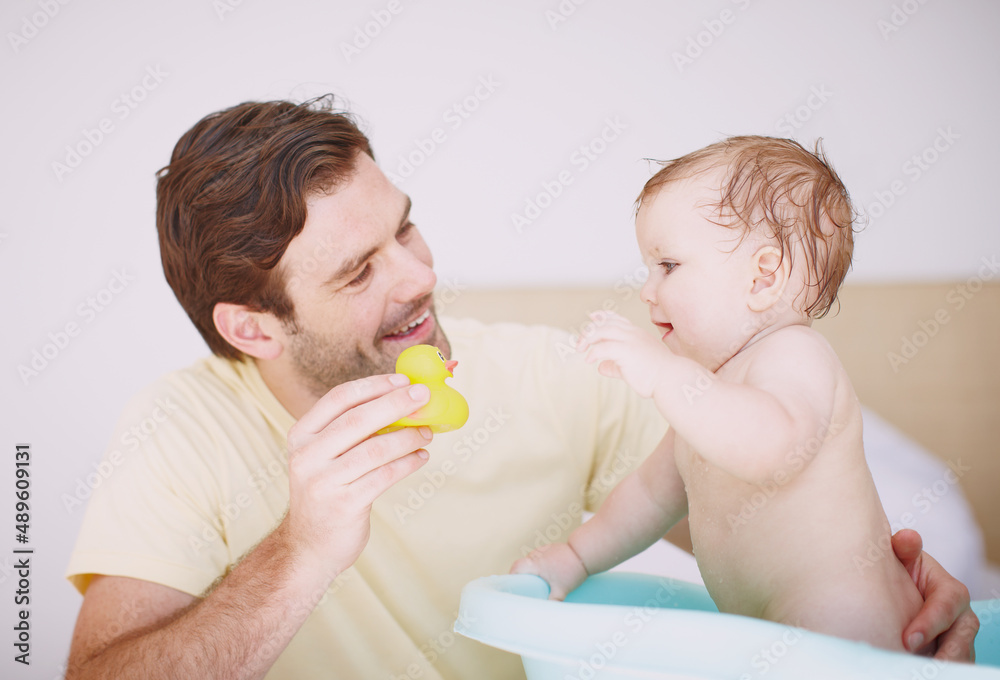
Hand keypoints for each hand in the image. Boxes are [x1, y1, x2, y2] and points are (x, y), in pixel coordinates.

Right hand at [283, 373, 433, 577]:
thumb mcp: (324, 456)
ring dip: (408, 436)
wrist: (309, 547)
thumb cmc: (327, 492)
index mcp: (301, 435)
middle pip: (358, 420)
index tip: (404, 380)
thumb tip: (400, 400)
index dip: (374, 386)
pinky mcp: (344, 505)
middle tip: (424, 396)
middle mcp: (307, 456)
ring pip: (375, 449)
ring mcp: (323, 482)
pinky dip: (408, 463)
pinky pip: (384, 476)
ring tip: (427, 432)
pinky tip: (421, 456)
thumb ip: (351, 430)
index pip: (339, 398)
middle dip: (396, 403)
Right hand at [511, 543, 588, 600]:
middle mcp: (537, 555)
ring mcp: (543, 550)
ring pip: (531, 559)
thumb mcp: (562, 590)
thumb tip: (549, 614)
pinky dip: (540, 563)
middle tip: (527, 585)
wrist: (584, 554)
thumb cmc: (572, 570)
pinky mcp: (550, 548)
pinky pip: (540, 556)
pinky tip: (547, 571)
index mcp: (536, 564)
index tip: (513, 583)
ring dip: (532, 568)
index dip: (512, 575)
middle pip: (523, 564)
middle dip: (523, 575)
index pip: (516, 567)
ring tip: (538, 579)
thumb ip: (554, 602)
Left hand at [576, 310, 671, 398]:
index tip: (592, 317)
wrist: (672, 380)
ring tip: (580, 349)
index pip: (617, 319)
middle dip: (590, 330)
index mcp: (638, 334)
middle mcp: (634, 333)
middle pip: (606, 322)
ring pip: (602, 330)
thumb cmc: (656, 377)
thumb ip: (616, 366)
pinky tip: (588, 360)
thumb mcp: (633, 368)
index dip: (603, 316)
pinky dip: (593, 352)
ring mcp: (631, 340)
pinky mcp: (627, 351)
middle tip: (579, 343)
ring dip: (588, 338)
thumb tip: (600, 368)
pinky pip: (603, 347)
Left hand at [892, 529, 978, 660]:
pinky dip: (938, 671)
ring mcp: (959, 640)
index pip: (947, 606)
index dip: (930, 623)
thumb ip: (904, 548)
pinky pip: (950, 667)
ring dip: (943, 667)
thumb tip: (906, 538)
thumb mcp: (903, 557)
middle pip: (961, 639)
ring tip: (919, 672)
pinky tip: (916, 672)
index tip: (908, 639)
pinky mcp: (950, 656)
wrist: (900, 589)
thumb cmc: (902, 571)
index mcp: (951, 591)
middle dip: (944, 654)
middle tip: (919, 664)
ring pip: (960, 658)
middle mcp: (961, 618)